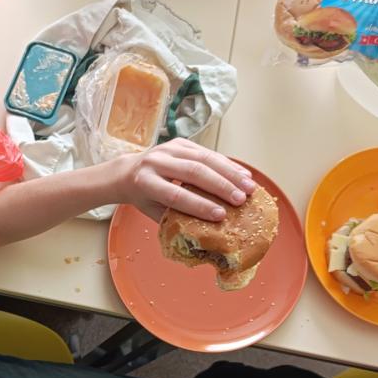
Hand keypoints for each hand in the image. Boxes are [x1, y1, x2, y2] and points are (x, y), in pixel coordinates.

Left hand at [115, 139, 255, 222]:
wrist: (128, 171)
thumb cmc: (144, 197)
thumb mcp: (153, 211)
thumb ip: (175, 218)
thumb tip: (205, 235)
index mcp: (145, 182)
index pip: (175, 194)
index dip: (199, 205)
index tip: (220, 215)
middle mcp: (156, 161)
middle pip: (194, 172)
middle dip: (221, 187)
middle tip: (241, 200)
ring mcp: (169, 148)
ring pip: (204, 158)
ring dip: (230, 174)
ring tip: (249, 188)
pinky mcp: (180, 142)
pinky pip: (208, 152)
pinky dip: (228, 164)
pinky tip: (243, 175)